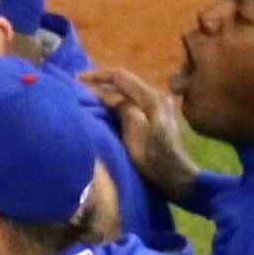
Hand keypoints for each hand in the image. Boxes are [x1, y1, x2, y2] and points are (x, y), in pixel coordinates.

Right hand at [80, 66, 200, 203]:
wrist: (177, 178)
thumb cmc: (154, 158)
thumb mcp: (135, 132)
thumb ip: (122, 107)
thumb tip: (107, 94)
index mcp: (151, 96)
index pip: (120, 76)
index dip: (96, 76)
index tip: (76, 80)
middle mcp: (156, 95)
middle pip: (123, 82)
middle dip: (99, 83)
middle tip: (77, 88)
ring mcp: (158, 106)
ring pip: (127, 92)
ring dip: (107, 92)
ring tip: (86, 96)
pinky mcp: (156, 117)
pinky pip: (131, 103)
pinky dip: (116, 103)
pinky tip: (104, 108)